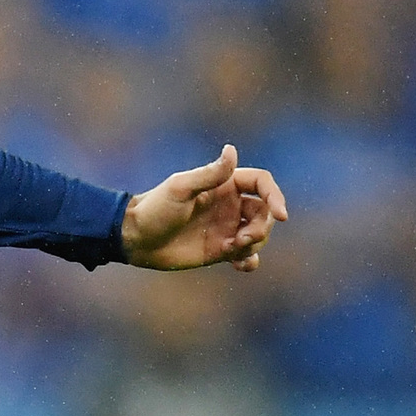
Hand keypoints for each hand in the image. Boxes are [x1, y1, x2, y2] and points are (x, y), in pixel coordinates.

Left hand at [122, 144, 288, 270]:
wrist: (134, 238)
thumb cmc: (154, 209)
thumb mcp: (180, 189)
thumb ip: (209, 174)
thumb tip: (232, 150)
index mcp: (224, 185)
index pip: (262, 184)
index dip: (275, 196)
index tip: (281, 215)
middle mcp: (229, 205)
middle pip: (264, 212)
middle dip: (262, 227)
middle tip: (242, 239)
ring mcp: (226, 228)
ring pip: (258, 234)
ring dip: (255, 243)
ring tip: (233, 250)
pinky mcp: (220, 249)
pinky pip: (246, 255)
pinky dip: (250, 260)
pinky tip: (242, 266)